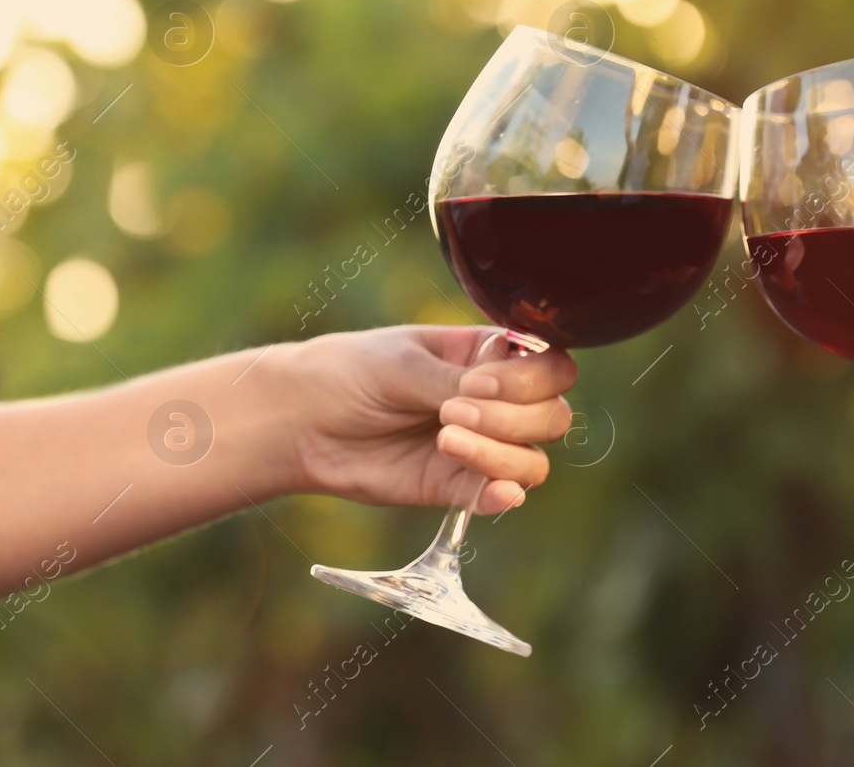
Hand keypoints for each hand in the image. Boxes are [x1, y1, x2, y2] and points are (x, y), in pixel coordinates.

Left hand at [282, 325, 574, 515]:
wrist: (300, 422)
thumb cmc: (349, 373)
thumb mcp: (402, 364)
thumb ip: (455, 382)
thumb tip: (500, 402)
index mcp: (490, 357)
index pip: (551, 369)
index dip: (530, 379)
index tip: (479, 382)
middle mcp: (497, 403)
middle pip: (553, 416)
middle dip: (512, 417)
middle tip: (450, 412)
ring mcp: (482, 447)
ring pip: (534, 461)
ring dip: (500, 454)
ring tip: (445, 440)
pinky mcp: (457, 488)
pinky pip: (501, 496)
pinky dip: (504, 495)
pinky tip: (493, 491)